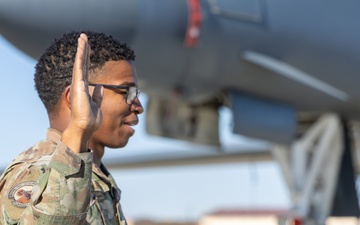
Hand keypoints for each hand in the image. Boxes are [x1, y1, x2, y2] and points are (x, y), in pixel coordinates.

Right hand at [62, 33, 102, 152]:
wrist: (85, 126)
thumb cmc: (90, 119)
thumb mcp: (96, 104)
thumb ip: (97, 95)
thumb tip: (100, 86)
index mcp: (84, 88)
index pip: (86, 69)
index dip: (86, 58)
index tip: (88, 47)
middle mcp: (79, 84)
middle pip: (82, 63)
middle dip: (83, 50)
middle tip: (84, 37)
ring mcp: (78, 83)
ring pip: (80, 62)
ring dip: (81, 49)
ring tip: (83, 37)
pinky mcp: (78, 84)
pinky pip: (79, 67)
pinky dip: (80, 56)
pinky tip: (81, 46)